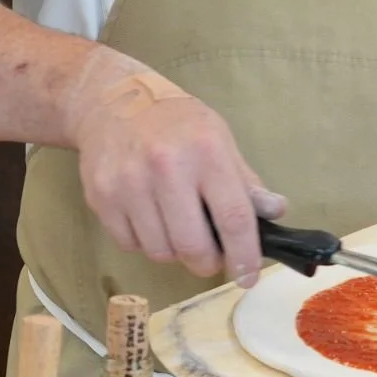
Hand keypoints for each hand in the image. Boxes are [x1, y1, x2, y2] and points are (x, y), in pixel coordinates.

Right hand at [66, 57, 284, 284]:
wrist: (110, 100)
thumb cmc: (174, 122)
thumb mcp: (218, 139)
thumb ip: (245, 181)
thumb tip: (275, 212)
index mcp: (205, 151)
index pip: (233, 217)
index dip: (244, 255)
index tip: (247, 277)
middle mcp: (166, 167)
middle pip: (193, 246)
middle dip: (207, 263)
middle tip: (209, 256)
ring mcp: (128, 183)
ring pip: (160, 252)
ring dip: (174, 252)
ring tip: (176, 227)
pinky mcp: (101, 196)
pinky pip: (130, 245)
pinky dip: (144, 242)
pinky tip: (148, 217)